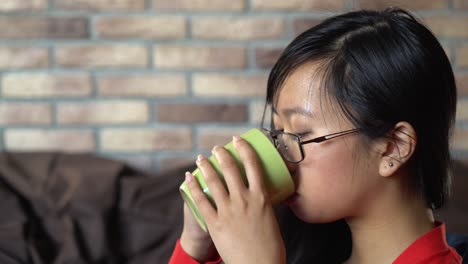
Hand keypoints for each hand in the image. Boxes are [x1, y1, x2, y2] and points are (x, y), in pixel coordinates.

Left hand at [185, 136, 285, 263]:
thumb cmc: (270, 247)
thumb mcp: (271, 219)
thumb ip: (263, 206)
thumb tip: (260, 198)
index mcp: (261, 198)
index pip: (253, 165)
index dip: (244, 148)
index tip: (237, 140)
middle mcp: (244, 200)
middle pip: (231, 169)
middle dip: (222, 154)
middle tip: (216, 148)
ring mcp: (228, 211)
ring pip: (214, 181)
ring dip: (206, 166)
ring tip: (201, 158)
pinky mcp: (215, 223)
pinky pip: (201, 200)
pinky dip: (193, 186)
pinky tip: (189, 177)